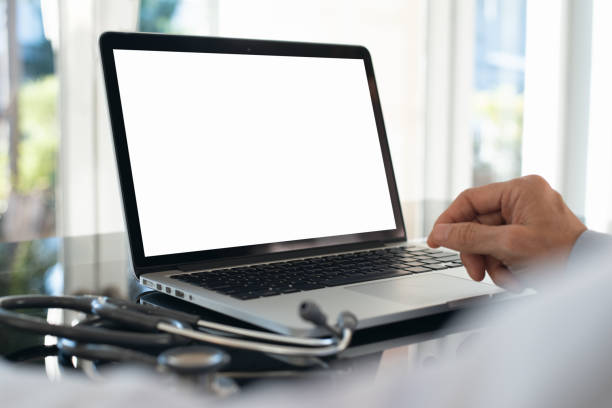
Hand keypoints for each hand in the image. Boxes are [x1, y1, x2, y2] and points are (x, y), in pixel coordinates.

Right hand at [427, 175, 585, 290]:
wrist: (590, 276)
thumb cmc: (561, 256)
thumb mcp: (508, 245)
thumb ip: (469, 237)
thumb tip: (440, 233)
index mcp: (520, 190)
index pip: (470, 200)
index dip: (449, 221)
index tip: (435, 241)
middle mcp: (524, 198)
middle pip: (478, 224)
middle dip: (476, 252)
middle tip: (476, 272)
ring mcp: (528, 216)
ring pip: (488, 239)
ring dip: (491, 263)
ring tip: (506, 279)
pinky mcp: (530, 233)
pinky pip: (502, 247)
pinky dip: (504, 266)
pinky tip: (517, 278)